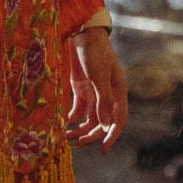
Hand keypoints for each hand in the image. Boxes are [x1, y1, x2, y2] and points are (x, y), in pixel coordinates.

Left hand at [67, 25, 127, 147]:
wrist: (80, 32)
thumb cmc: (94, 51)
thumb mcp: (98, 77)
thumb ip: (102, 101)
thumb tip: (105, 125)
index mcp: (118, 91)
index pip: (119, 120)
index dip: (112, 136)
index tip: (103, 150)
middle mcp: (108, 94)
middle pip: (103, 122)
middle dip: (91, 135)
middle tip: (77, 144)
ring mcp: (94, 91)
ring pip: (89, 117)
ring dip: (80, 128)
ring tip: (67, 137)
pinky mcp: (81, 87)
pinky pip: (78, 108)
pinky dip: (72, 117)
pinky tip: (64, 123)